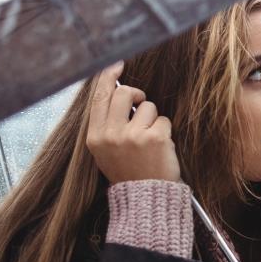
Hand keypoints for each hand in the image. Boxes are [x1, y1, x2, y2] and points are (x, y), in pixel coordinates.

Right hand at [86, 61, 180, 183]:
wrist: (145, 198)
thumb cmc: (128, 171)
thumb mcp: (105, 150)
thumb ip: (107, 123)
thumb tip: (116, 89)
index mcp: (95, 137)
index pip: (99, 98)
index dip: (108, 77)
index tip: (116, 64)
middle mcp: (111, 135)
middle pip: (125, 94)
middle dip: (137, 95)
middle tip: (141, 105)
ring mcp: (133, 136)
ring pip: (148, 106)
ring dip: (153, 119)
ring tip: (149, 140)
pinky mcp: (155, 138)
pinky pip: (163, 119)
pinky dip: (165, 130)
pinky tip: (160, 147)